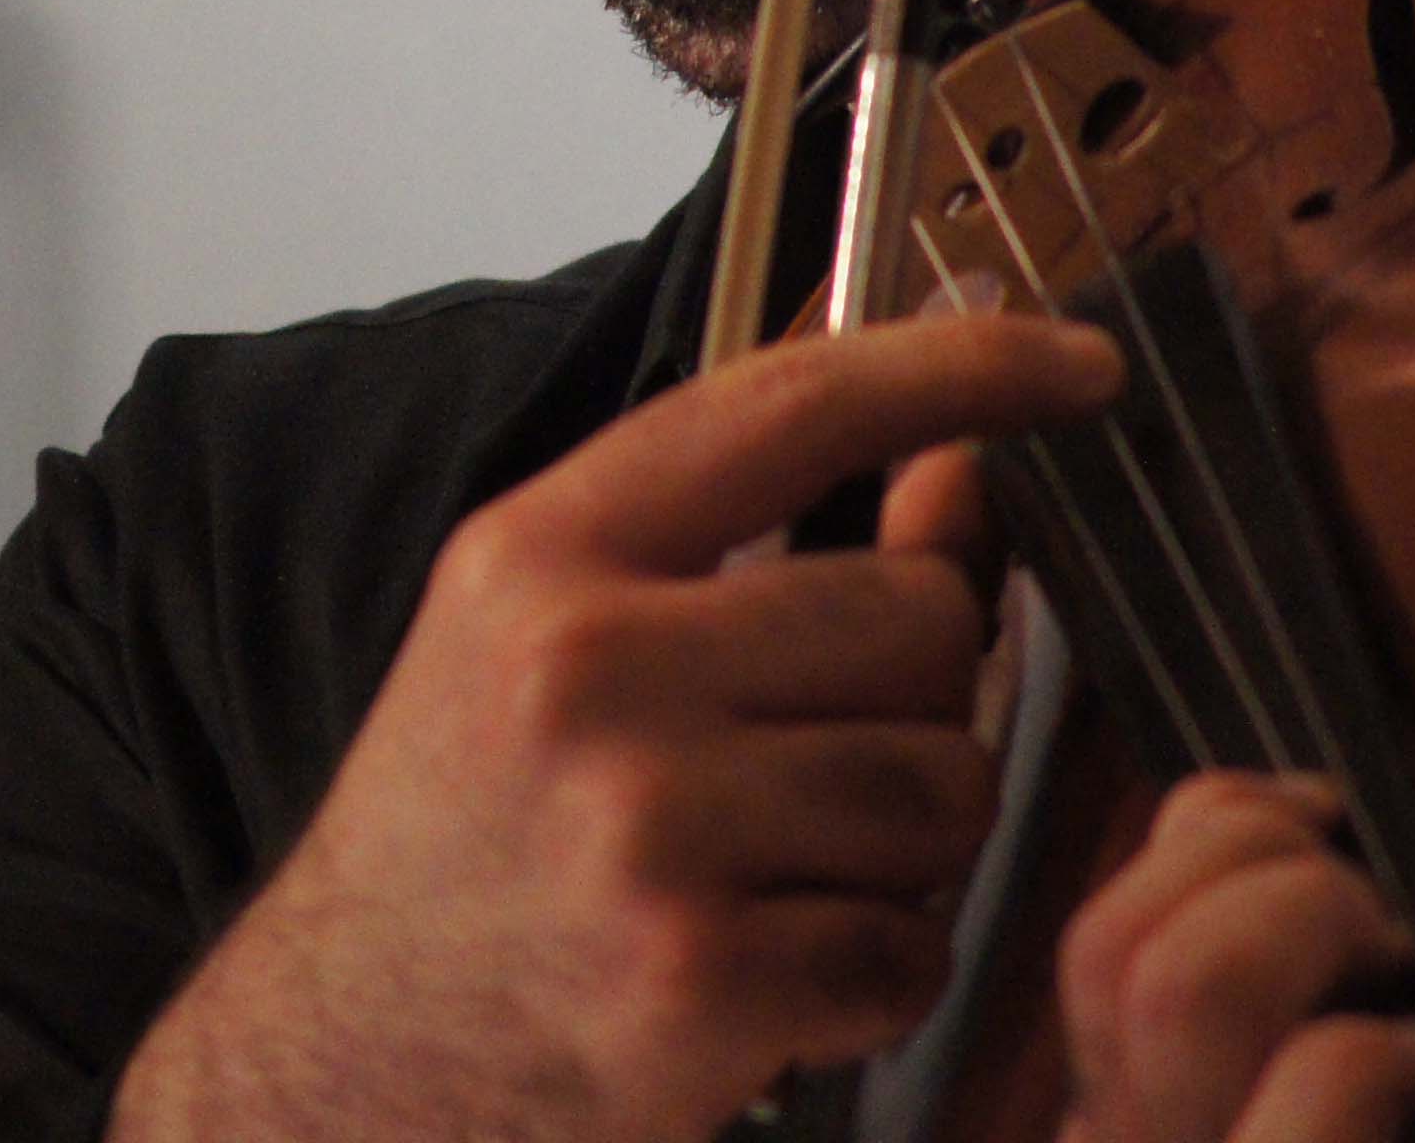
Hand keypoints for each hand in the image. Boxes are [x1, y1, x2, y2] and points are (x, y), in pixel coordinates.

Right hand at [109, 310, 1125, 1142]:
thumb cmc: (457, 840)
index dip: (963, 366)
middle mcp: (587, 672)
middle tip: (810, 759)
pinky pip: (910, 946)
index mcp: (543, 556)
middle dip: (913, 694)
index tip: (1077, 360)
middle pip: (915, 619)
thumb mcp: (533, 634)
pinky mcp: (697, 984)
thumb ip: (723, 536)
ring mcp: (645, 829)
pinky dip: (872, 975)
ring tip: (783, 871)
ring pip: (940, 784)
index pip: (793, 410)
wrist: (337, 1054)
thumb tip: (948, 456)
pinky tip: (773, 975)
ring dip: (904, 846)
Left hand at [1053, 775, 1414, 1142]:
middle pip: (1175, 988)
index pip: (1308, 1091)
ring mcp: (1119, 1127)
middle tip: (1392, 931)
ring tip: (1341, 864)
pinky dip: (1200, 844)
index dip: (1374, 1054)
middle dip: (1301, 906)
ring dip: (1233, 851)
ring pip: (1107, 945)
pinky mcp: (1106, 1071)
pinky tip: (1301, 847)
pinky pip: (1103, 931)